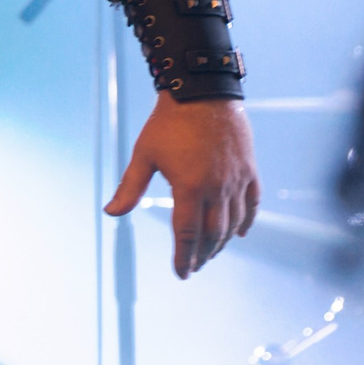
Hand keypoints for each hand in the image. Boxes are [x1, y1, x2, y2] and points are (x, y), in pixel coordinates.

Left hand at [105, 95, 257, 277]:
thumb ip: (130, 188)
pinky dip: (247, 221)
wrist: (202, 91)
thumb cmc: (168, 123)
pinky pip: (252, 202)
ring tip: (211, 254)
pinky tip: (238, 233)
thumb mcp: (144, 155)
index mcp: (189, 187)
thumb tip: (111, 212)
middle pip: (213, 234)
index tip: (181, 273)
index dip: (184, 257)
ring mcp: (236, 179)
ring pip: (233, 222)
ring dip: (222, 243)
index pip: (187, 234)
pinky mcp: (249, 169)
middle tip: (194, 266)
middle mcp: (217, 188)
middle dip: (203, 255)